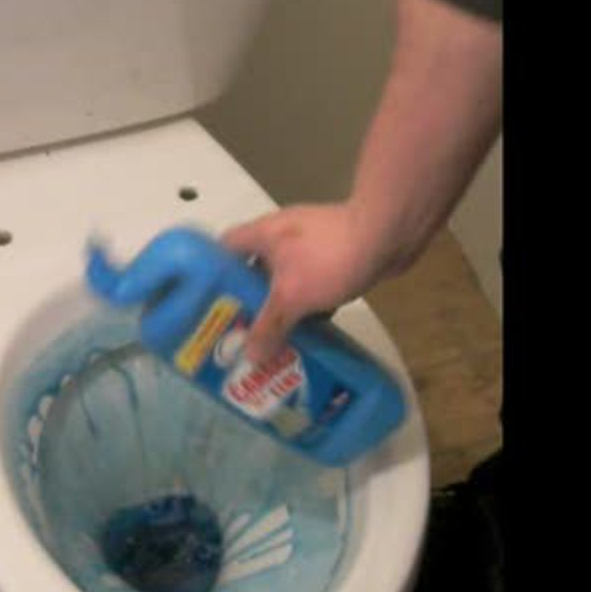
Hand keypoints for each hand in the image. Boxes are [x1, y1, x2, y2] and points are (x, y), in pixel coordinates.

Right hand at [221, 202, 410, 364]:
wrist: (386, 234)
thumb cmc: (328, 257)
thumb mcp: (291, 295)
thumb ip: (268, 326)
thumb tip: (249, 357)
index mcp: (261, 235)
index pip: (221, 250)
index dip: (208, 274)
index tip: (203, 304)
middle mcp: (279, 238)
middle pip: (250, 270)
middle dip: (244, 301)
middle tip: (234, 333)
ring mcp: (307, 247)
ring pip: (282, 281)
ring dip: (277, 308)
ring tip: (265, 341)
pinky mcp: (331, 258)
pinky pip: (308, 286)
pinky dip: (306, 307)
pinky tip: (304, 334)